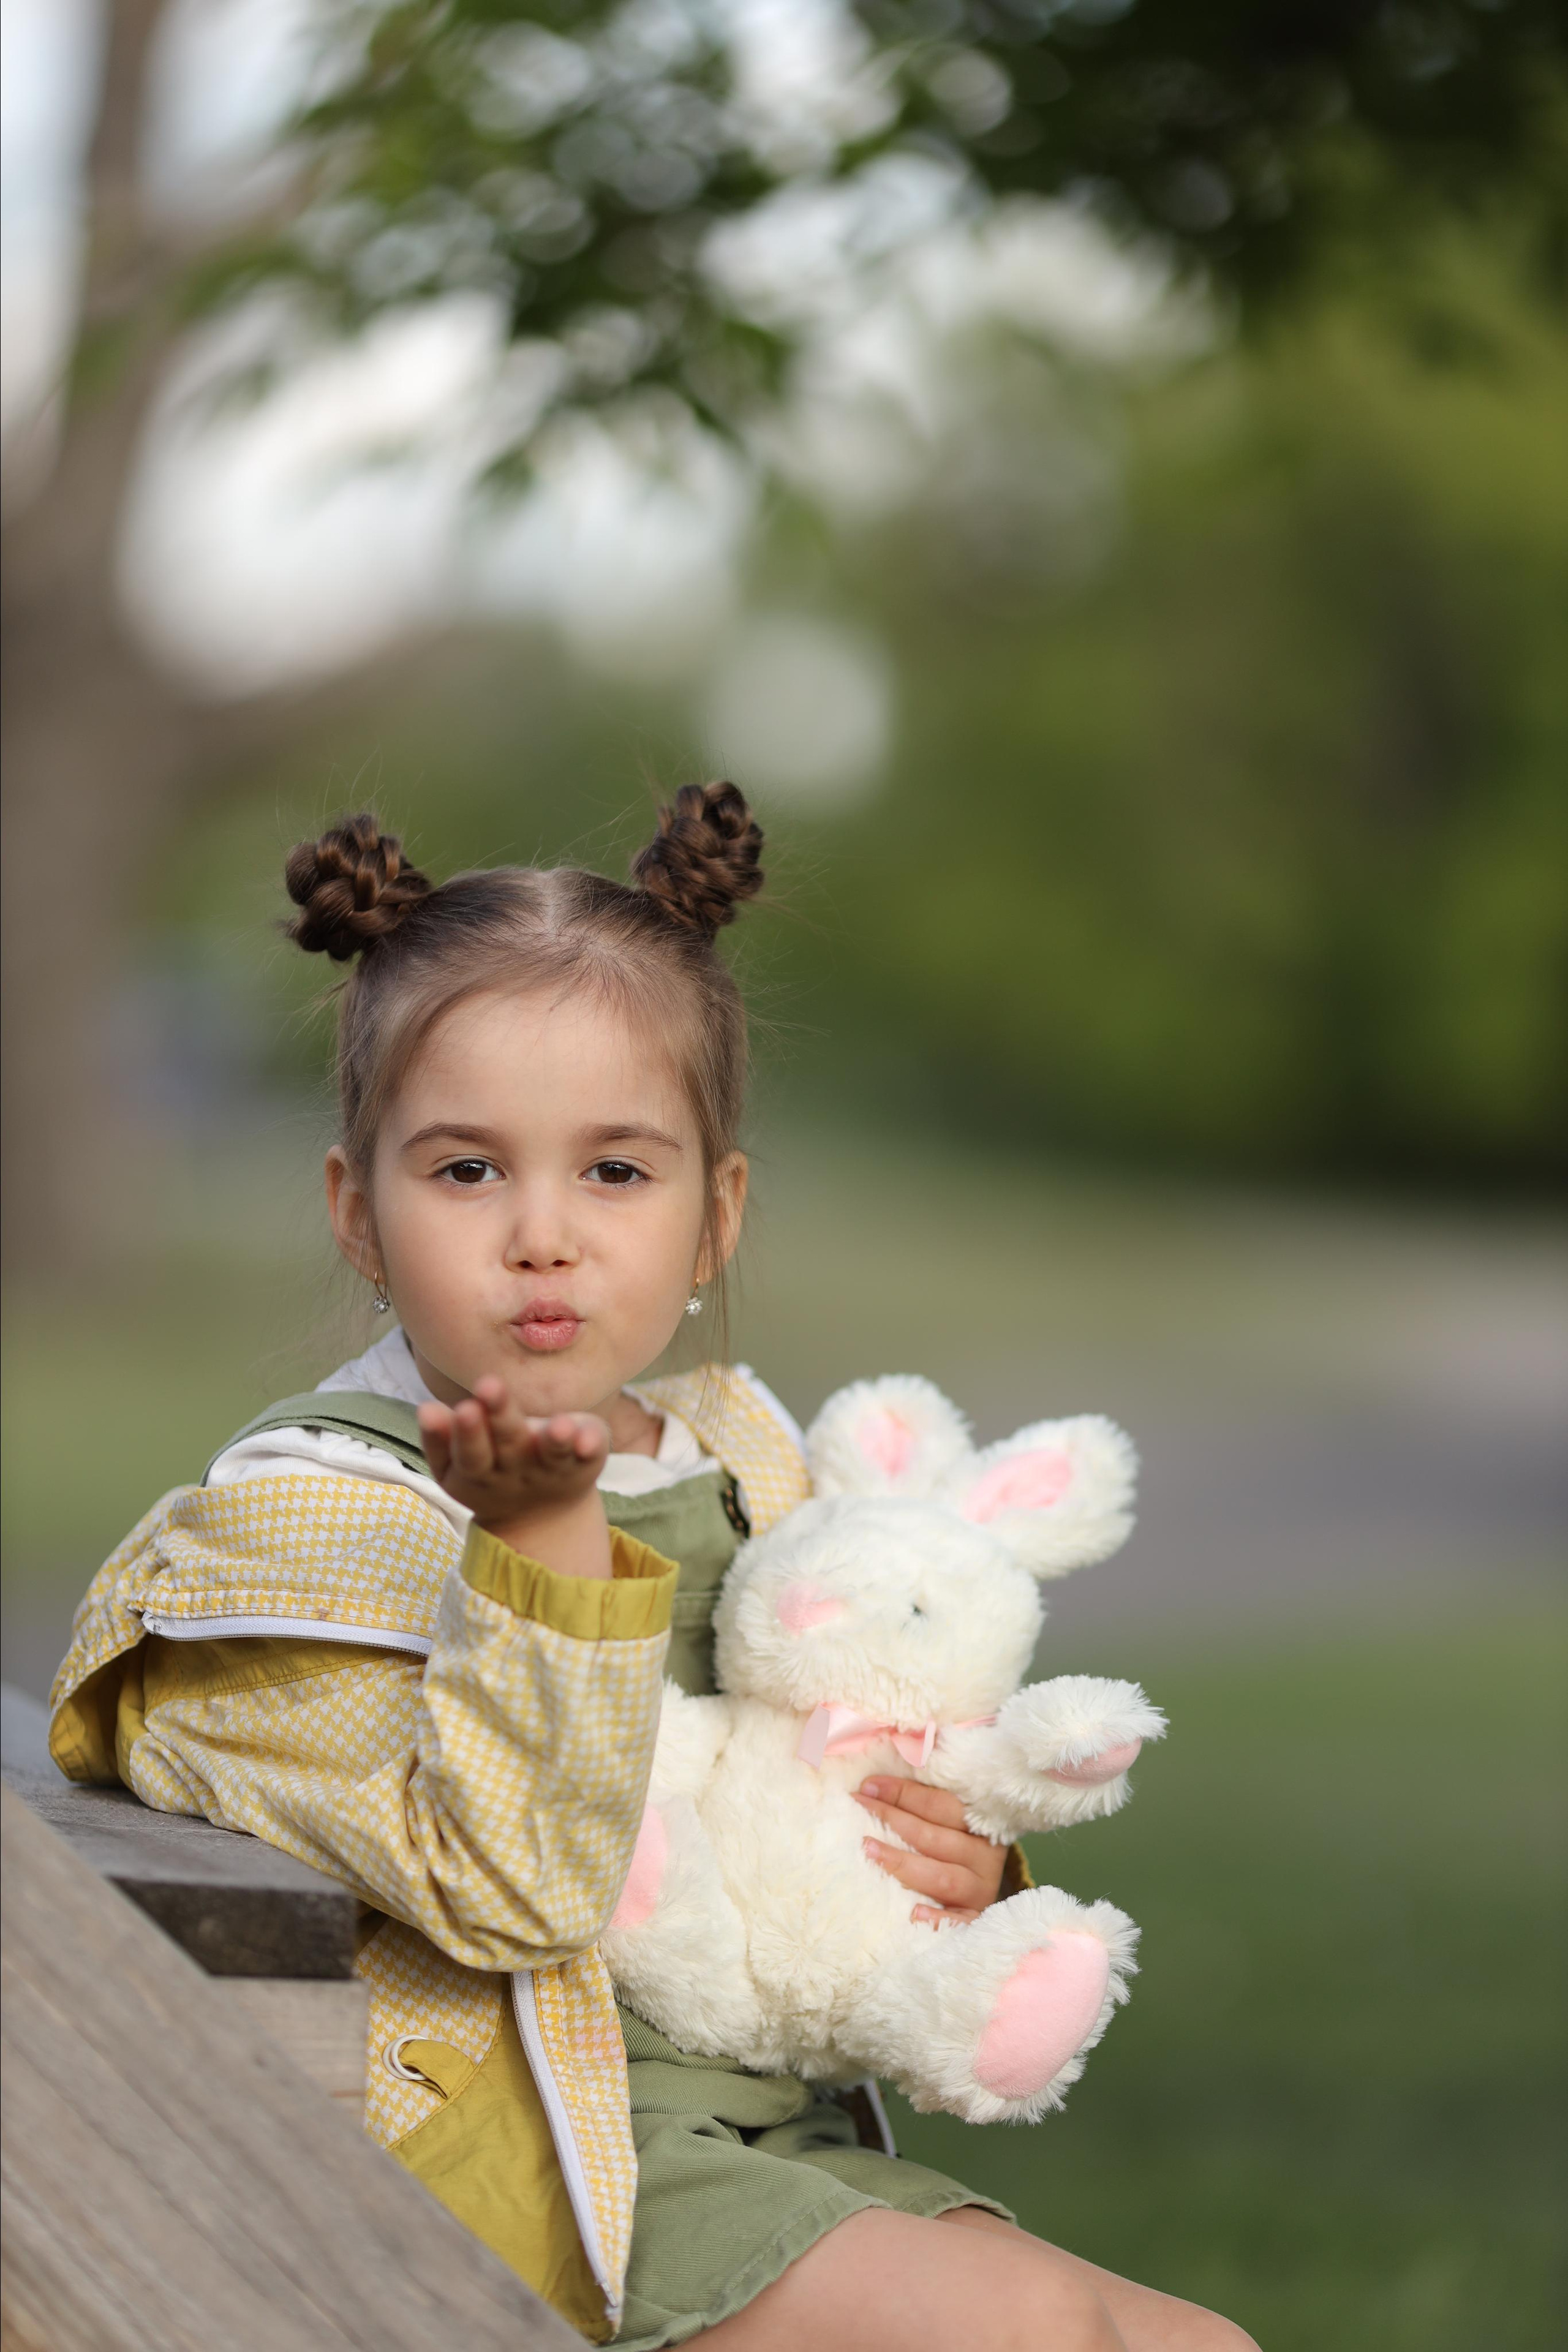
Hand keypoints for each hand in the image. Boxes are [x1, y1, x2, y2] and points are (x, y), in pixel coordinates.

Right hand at [418, 1377, 611, 1577]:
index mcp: (480, 1470)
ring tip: (561, 1424)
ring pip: (553, 1454)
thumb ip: (441, 1437)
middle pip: (508, 1444)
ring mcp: (552, 1469)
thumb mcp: (459, 1463)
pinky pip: (590, 1456)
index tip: (463, 1406)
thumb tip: (426, 1409)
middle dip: (498, 1416)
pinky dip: (591, 1445)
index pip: (470, 1453)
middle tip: (489, 1385)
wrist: (543, 1517)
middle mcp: (516, 1471)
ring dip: (556, 1439)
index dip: (465, 1432)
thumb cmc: (492, 1468)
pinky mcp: (585, 1463)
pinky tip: (590, 1436)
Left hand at [854, 1776, 1007, 1926]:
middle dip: (894, 1821)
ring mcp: (980, 1892)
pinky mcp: (975, 1922)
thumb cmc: (943, 1851)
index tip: (867, 1787)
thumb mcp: (940, 1824)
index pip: (941, 1805)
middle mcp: (984, 1857)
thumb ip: (917, 1807)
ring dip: (904, 1864)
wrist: (973, 1898)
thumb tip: (872, 1786)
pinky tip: (914, 1913)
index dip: (904, 1794)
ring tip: (869, 1851)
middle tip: (859, 1811)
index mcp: (978, 1825)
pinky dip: (939, 1918)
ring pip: (943, 1877)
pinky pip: (960, 1922)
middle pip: (936, 1838)